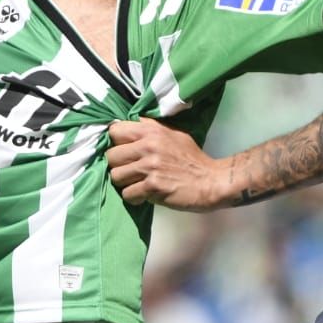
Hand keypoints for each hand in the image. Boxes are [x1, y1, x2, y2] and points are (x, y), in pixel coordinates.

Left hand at [107, 119, 232, 210]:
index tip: (124, 151)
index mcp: (152, 131)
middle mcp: (148, 146)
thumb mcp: (173, 135)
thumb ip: (151, 130)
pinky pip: (127, 194)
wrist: (212, 181)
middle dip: (118, 166)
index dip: (117, 143)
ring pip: (116, 176)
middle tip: (131, 172)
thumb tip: (131, 125)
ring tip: (138, 184)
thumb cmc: (193, 159)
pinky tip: (145, 195)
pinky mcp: (153, 186)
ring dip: (125, 183)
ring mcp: (150, 166)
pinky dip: (134, 198)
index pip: (115, 131)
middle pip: (111, 156)